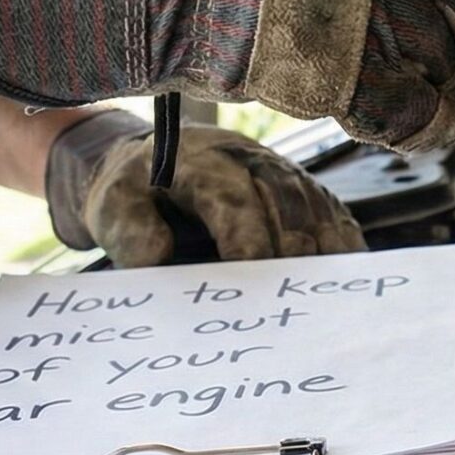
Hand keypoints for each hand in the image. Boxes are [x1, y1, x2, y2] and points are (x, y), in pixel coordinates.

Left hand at [45, 111, 363, 267]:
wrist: (148, 160)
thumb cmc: (132, 191)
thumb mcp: (110, 205)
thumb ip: (127, 231)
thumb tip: (159, 258)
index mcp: (198, 161)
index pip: (231, 195)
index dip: (246, 232)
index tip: (251, 269)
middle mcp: (246, 158)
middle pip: (282, 199)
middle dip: (290, 246)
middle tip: (290, 297)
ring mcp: (278, 168)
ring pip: (312, 204)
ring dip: (321, 246)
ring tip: (323, 294)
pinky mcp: (299, 186)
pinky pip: (330, 210)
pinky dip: (341, 241)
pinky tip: (345, 274)